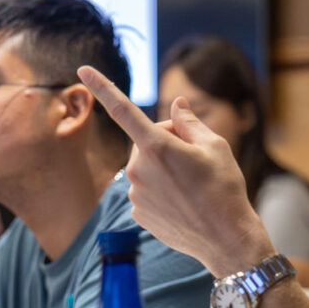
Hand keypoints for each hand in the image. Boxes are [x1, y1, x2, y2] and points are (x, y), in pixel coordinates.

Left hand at [77, 66, 276, 275]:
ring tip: (191, 185)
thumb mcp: (215, 146)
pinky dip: (160, 190)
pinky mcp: (136, 213)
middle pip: (145, 141)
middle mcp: (138, 169)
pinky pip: (145, 189)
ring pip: (145, 167)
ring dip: (163, 167)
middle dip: (164, 141)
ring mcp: (135, 193)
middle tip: (193, 157)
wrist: (226, 239)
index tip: (82, 68)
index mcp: (157, 146)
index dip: (102, 86)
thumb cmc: (224, 189)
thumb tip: (176, 105)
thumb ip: (189, 122)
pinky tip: (182, 202)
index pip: (123, 109)